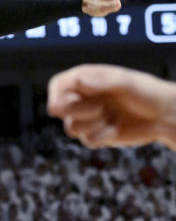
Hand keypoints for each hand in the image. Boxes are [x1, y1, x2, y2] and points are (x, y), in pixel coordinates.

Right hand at [48, 64, 175, 149]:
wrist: (164, 116)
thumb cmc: (146, 92)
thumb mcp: (125, 82)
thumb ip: (100, 81)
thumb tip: (77, 82)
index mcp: (85, 80)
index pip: (58, 85)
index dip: (56, 95)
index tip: (59, 105)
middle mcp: (83, 99)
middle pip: (59, 108)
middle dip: (76, 110)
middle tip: (99, 107)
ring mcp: (89, 118)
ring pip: (71, 127)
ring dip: (90, 124)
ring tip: (109, 116)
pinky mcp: (96, 135)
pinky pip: (88, 140)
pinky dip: (102, 136)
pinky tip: (116, 128)